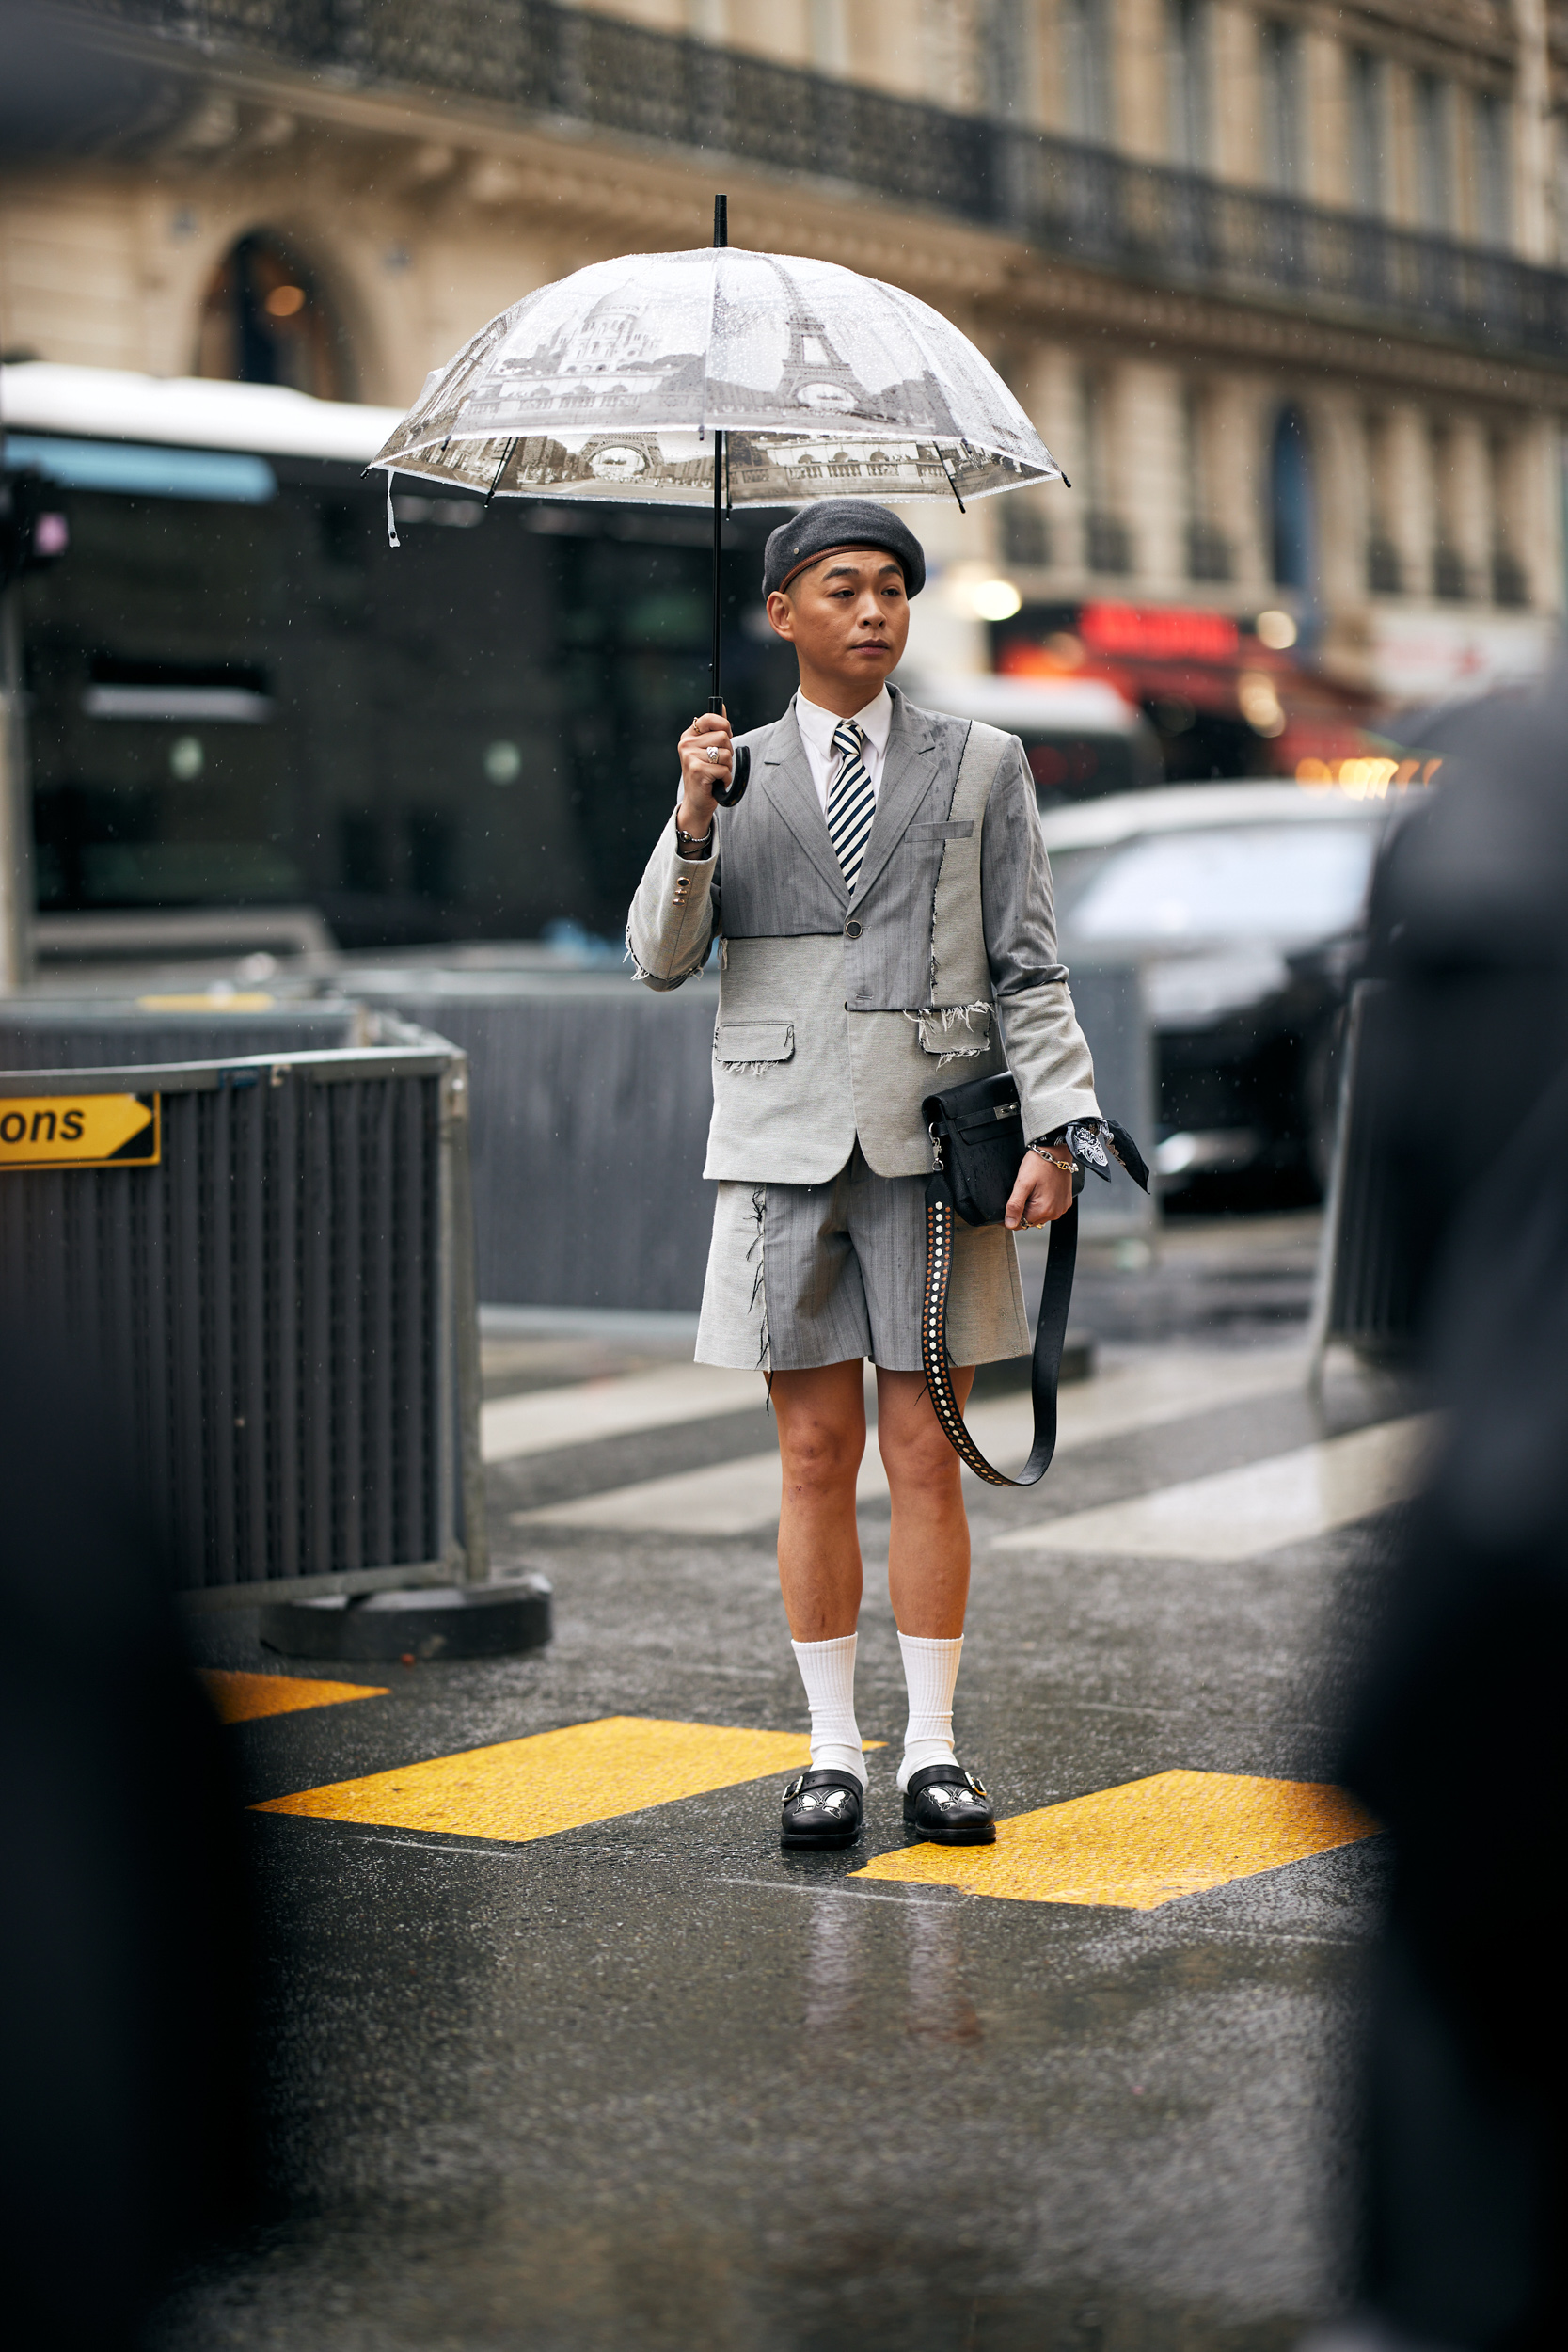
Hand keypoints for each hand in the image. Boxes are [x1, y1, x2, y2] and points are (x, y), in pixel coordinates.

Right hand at [677, 709, 732, 836]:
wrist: (696, 802)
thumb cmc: (705, 775)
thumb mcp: (708, 749)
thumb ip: (715, 729)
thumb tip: (723, 706)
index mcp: (689, 736)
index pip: (709, 718)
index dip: (724, 726)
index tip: (725, 737)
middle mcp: (686, 745)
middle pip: (723, 737)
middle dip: (728, 752)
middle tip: (717, 764)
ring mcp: (690, 757)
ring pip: (726, 754)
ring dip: (727, 767)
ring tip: (716, 774)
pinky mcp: (697, 771)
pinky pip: (725, 770)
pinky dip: (726, 779)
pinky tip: (716, 783)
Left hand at [1004, 1149, 1073, 1231]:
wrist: (1055, 1151)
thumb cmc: (1039, 1164)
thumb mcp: (1022, 1184)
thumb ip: (1015, 1206)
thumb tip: (1010, 1224)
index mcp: (1043, 1210)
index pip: (1020, 1224)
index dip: (1010, 1216)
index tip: (1007, 1206)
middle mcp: (1055, 1212)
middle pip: (1030, 1220)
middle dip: (1023, 1210)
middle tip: (1022, 1192)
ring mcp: (1061, 1208)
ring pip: (1039, 1215)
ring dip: (1032, 1207)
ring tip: (1033, 1190)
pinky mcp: (1065, 1202)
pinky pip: (1049, 1209)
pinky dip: (1043, 1203)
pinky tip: (1041, 1190)